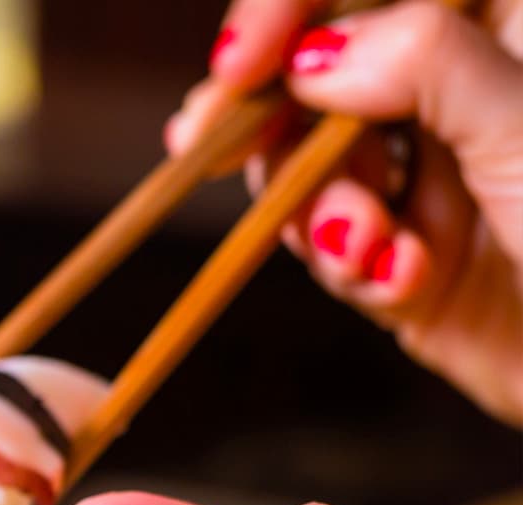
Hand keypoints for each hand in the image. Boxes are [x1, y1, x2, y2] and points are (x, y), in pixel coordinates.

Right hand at [172, 0, 522, 423]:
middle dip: (271, 117)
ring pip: (305, 164)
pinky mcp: (408, 260)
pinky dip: (347, 264)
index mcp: (505, 34)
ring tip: (369, 248)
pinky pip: (331, 246)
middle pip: (315, 73)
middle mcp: (461, 96)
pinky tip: (397, 280)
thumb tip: (316, 56)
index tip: (245, 60)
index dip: (292, 9)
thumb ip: (424, 64)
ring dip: (314, 206)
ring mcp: (432, 179)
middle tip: (208, 140)